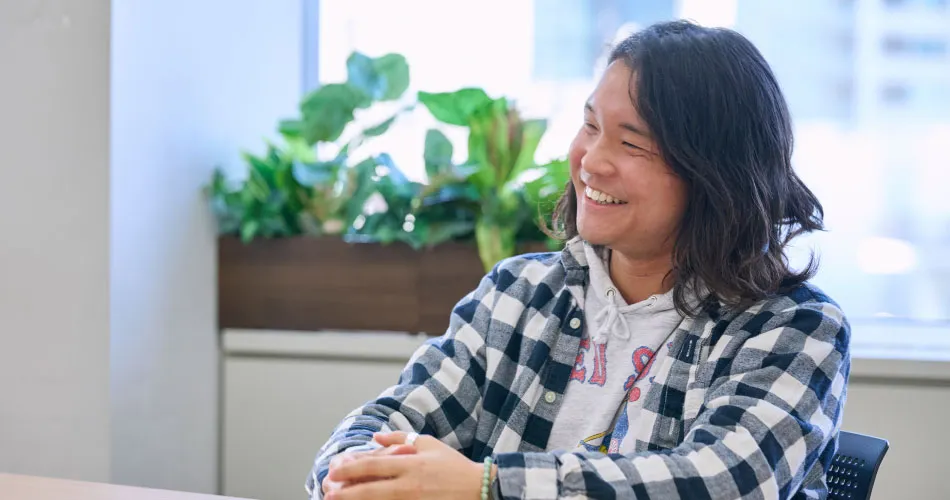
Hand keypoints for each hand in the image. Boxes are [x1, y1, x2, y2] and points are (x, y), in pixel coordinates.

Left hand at [324, 431, 487, 499]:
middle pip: (370, 489)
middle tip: (327, 493)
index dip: (351, 470)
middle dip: (346, 492)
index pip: (374, 466)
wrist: (480, 490)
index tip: (334, 472)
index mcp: (411, 464)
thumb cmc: (454, 466)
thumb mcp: (429, 444)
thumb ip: (400, 439)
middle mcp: (409, 484)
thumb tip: (376, 436)